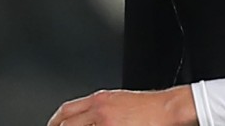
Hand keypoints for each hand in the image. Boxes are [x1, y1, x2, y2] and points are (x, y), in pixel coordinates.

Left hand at [47, 86, 196, 125]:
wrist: (170, 109)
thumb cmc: (151, 107)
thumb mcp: (121, 101)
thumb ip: (101, 109)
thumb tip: (88, 119)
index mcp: (100, 100)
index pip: (65, 111)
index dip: (54, 122)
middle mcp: (100, 111)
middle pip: (65, 125)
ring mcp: (106, 124)